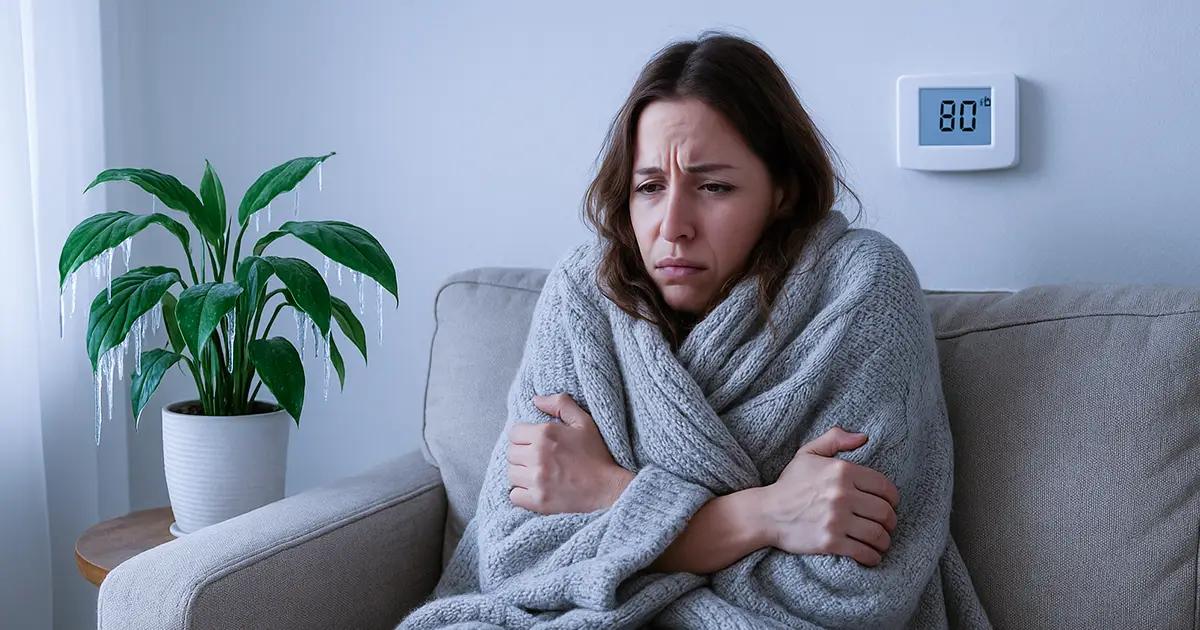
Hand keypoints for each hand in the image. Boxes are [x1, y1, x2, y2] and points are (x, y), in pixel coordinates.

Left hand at [506, 394, 634, 514]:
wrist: (608, 489)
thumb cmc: (596, 455)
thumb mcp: (584, 422)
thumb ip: (560, 404)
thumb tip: (536, 399)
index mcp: (545, 434)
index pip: (514, 433)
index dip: (524, 437)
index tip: (535, 443)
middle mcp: (537, 456)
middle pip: (511, 453)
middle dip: (522, 455)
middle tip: (538, 460)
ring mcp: (537, 480)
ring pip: (511, 474)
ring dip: (521, 474)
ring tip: (538, 474)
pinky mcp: (538, 501)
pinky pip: (514, 495)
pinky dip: (521, 494)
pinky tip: (536, 489)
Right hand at [760, 427, 899, 566]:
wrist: (766, 513)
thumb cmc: (789, 484)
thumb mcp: (808, 453)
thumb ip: (835, 439)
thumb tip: (864, 437)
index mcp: (842, 471)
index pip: (884, 487)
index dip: (893, 499)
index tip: (890, 505)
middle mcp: (842, 495)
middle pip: (884, 512)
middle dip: (891, 522)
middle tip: (887, 526)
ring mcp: (836, 520)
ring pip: (877, 534)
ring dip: (884, 541)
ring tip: (881, 542)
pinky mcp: (830, 541)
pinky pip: (864, 552)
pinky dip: (873, 557)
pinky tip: (872, 556)